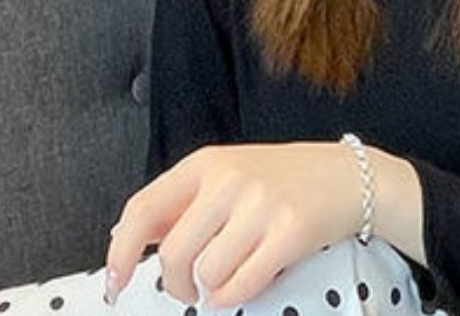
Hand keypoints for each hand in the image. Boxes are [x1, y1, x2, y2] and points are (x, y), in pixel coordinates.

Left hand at [106, 141, 364, 309]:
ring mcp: (260, 204)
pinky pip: (241, 285)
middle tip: (188, 289)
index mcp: (205, 162)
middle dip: (175, 285)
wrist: (344, 176)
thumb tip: (128, 237)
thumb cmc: (279, 180)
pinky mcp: (288, 232)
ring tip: (226, 279)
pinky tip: (242, 284)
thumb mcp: (225, 175)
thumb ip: (182, 203)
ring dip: (209, 292)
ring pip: (206, 274)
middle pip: (174, 253)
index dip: (121, 252)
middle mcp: (228, 178)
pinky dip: (232, 297)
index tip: (115, 282)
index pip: (144, 209)